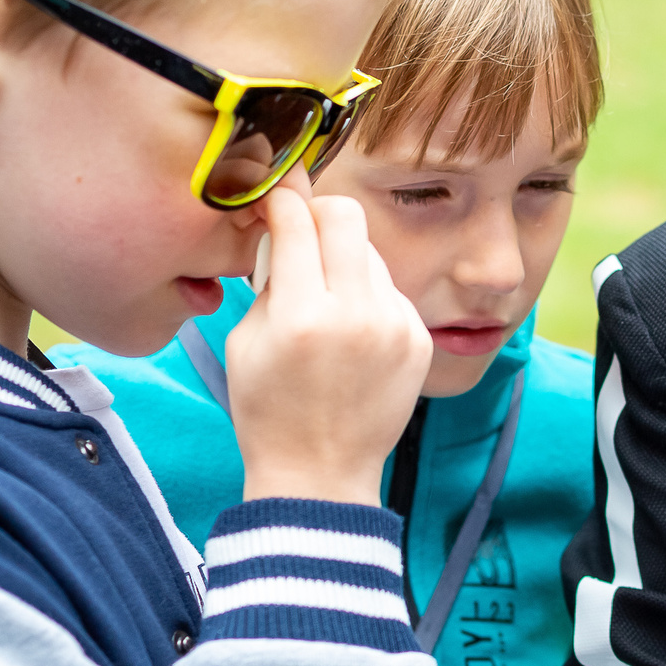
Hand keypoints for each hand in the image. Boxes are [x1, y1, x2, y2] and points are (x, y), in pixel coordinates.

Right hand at [226, 182, 431, 504]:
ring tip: (325, 301)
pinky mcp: (419, 340)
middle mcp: (356, 314)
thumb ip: (268, 278)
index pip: (298, 220)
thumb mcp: (246, 340)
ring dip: (344, 261)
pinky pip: (391, 291)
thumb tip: (286, 228)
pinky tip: (352, 333)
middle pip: (347, 217)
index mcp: (302, 316)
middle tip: (302, 232)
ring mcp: (396, 326)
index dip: (282, 198)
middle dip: (319, 213)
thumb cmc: (269, 407)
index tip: (274, 195)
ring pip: (370, 253)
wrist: (321, 470)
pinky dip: (368, 297)